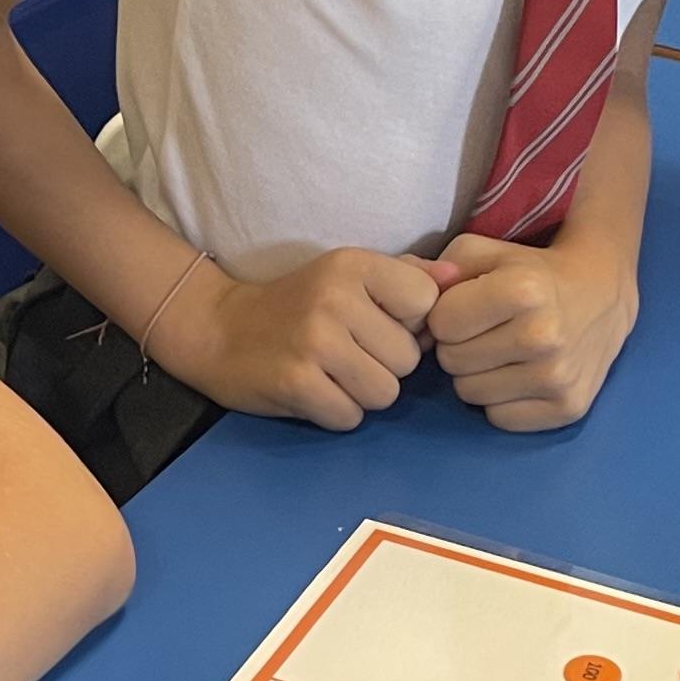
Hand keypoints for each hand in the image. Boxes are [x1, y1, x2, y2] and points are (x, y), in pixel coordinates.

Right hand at [151, 249, 451, 427]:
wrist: (218, 330)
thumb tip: (461, 275)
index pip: (426, 303)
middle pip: (408, 359)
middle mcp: (335, 298)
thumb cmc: (296, 304)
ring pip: (385, 393)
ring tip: (333, 374)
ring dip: (363, 394)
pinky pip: (351, 416)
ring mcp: (315, 342)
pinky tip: (314, 391)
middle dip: (386, 366)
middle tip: (348, 353)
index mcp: (354, 264)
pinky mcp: (296, 383)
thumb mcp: (349, 276)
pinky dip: (337, 412)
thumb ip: (407, 275)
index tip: (378, 323)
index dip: (410, 324)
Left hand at [427, 232, 637, 431]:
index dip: (447, 315)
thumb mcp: (486, 252)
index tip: (468, 308)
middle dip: (459, 345)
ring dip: (477, 375)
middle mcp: (543, 337)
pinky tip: (521, 374)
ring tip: (503, 351)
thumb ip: (440, 268)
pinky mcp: (568, 408)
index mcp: (522, 291)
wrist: (602, 293)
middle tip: (487, 331)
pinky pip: (499, 418)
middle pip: (452, 362)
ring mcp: (558, 378)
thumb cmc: (532, 271)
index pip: (442, 325)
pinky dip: (502, 400)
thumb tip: (416, 299)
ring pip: (470, 394)